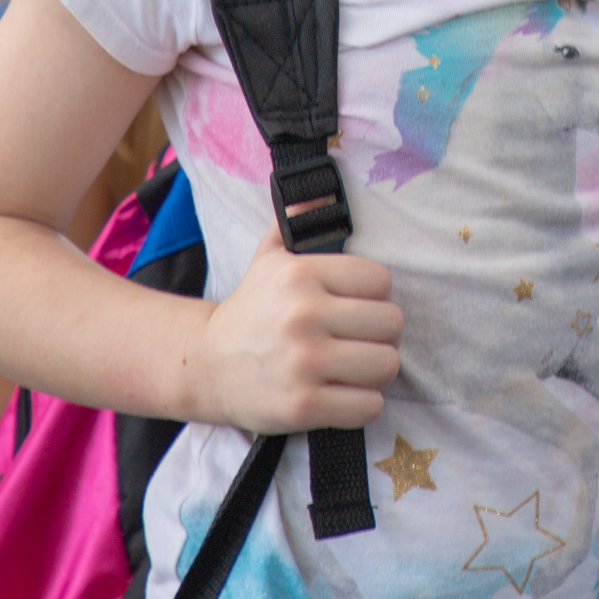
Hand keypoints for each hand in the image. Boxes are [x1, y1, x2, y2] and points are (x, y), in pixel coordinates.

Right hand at [187, 227, 400, 432]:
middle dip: (380, 334)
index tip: (354, 305)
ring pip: (387, 365)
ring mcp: (304, 363)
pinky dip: (363, 403)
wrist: (207, 365)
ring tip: (352, 366)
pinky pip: (369, 406)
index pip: (381, 280)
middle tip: (357, 339)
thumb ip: (295, 222)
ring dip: (375, 370)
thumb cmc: (250, 310)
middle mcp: (303, 316)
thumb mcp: (268, 256)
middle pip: (392, 324)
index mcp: (300, 274)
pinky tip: (342, 393)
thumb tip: (321, 192)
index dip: (373, 295)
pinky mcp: (303, 406)